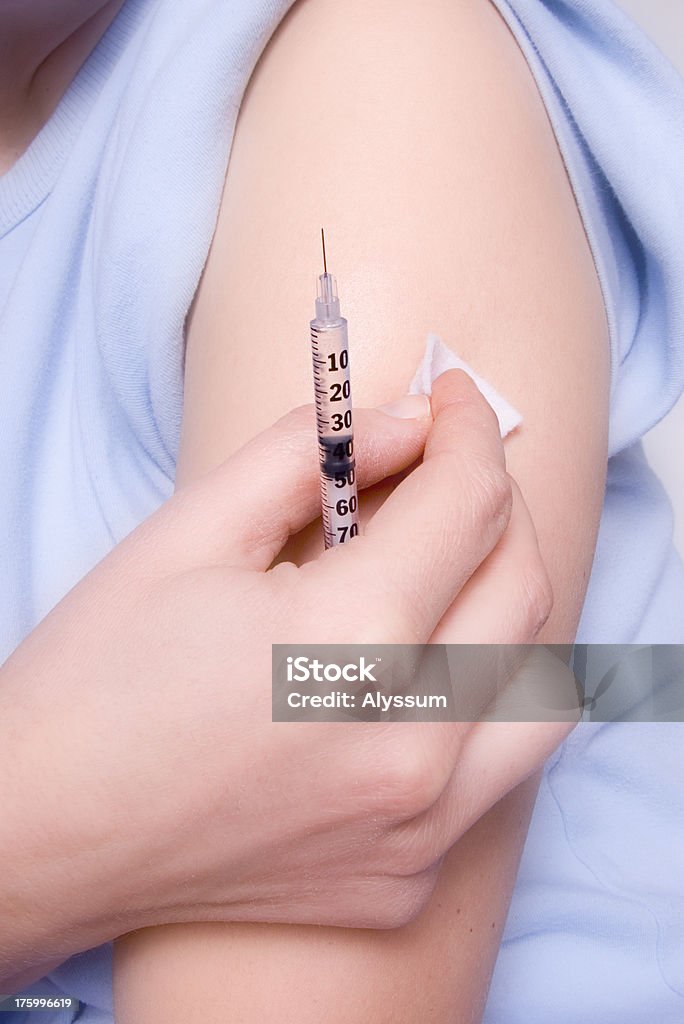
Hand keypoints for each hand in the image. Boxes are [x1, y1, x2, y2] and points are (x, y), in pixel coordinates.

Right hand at [0, 370, 562, 985]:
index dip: (470, 430)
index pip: (468, 505)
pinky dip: (474, 700)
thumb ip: (310, 455)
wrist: (45, 833)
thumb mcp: (190, 533)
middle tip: (450, 467)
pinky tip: (413, 672)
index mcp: (350, 645)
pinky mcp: (404, 879)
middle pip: (521, 586)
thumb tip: (405, 423)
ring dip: (508, 606)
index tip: (451, 400)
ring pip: (537, 688)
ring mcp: (416, 828)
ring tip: (451, 568)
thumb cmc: (96, 679)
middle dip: (497, 501)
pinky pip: (489, 772)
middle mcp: (408, 747)